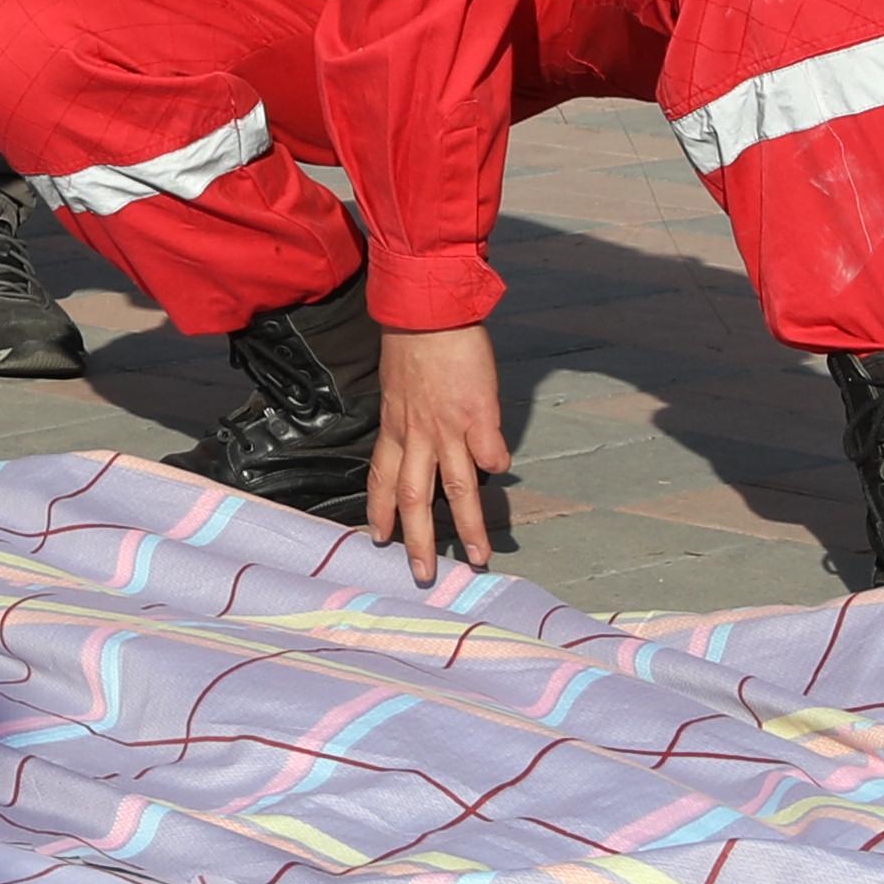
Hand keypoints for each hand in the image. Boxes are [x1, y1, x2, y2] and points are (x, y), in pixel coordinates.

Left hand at [361, 315, 514, 580]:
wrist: (428, 309)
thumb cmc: (413, 342)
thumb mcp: (398, 386)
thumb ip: (407, 416)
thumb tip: (421, 436)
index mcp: (395, 427)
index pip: (381, 479)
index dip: (379, 511)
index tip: (380, 539)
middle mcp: (417, 434)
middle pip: (413, 496)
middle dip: (418, 540)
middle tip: (423, 574)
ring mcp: (448, 427)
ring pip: (455, 487)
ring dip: (468, 525)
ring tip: (478, 557)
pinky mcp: (479, 413)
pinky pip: (489, 448)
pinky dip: (496, 464)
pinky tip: (503, 474)